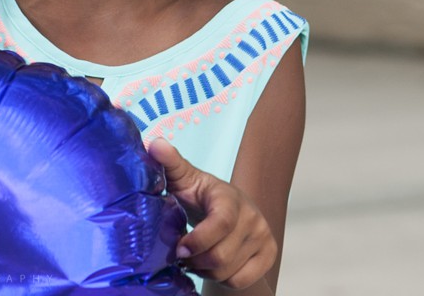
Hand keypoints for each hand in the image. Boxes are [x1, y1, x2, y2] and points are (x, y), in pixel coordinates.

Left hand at [149, 138, 276, 289]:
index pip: (221, 223)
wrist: (232, 213)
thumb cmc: (202, 198)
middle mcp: (252, 216)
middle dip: (195, 260)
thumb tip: (154, 144)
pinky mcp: (269, 254)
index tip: (179, 249)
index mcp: (230, 197)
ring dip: (205, 270)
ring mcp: (263, 236)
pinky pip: (241, 280)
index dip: (198, 240)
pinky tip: (213, 266)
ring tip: (196, 259)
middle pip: (221, 255)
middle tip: (182, 256)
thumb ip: (171, 163)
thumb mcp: (185, 181)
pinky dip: (223, 279)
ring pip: (228, 271)